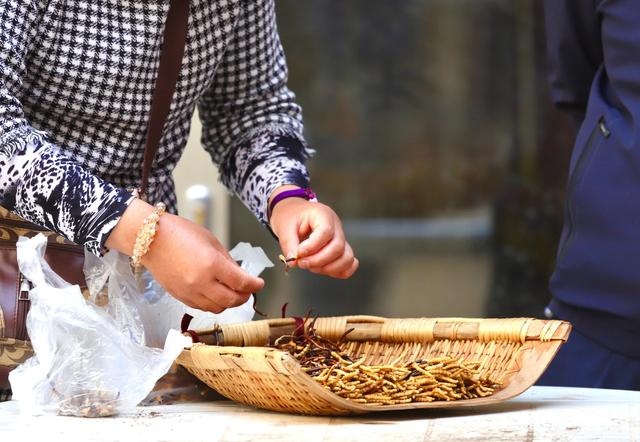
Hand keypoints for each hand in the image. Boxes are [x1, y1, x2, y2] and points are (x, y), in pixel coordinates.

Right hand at [106, 199, 263, 312]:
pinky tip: (216, 293)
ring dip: (229, 302)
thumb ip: (227, 261)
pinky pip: (202, 307)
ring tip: (233, 292)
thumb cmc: (181, 233)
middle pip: (231, 301)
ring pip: (217, 308)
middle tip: (248, 290)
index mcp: (212, 264)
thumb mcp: (211, 241)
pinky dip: (213, 303)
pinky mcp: (180, 297)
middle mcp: (201, 282)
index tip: (260, 283)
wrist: (150, 239)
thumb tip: (241, 275)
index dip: (255, 285)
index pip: (241, 283)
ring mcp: (189, 292)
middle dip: (244, 296)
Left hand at [269, 187, 358, 278]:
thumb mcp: (284, 226)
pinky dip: (339, 271)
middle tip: (301, 263)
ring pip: (347, 257)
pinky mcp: (340, 249)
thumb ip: (289, 244)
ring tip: (311, 266)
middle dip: (318, 260)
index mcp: (323, 214)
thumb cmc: (291, 215)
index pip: (326, 232)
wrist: (295, 212)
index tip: (298, 253)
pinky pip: (349, 263)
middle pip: (338, 247)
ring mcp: (341, 238)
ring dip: (329, 268)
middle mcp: (336, 226)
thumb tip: (293, 262)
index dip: (312, 247)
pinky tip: (323, 270)